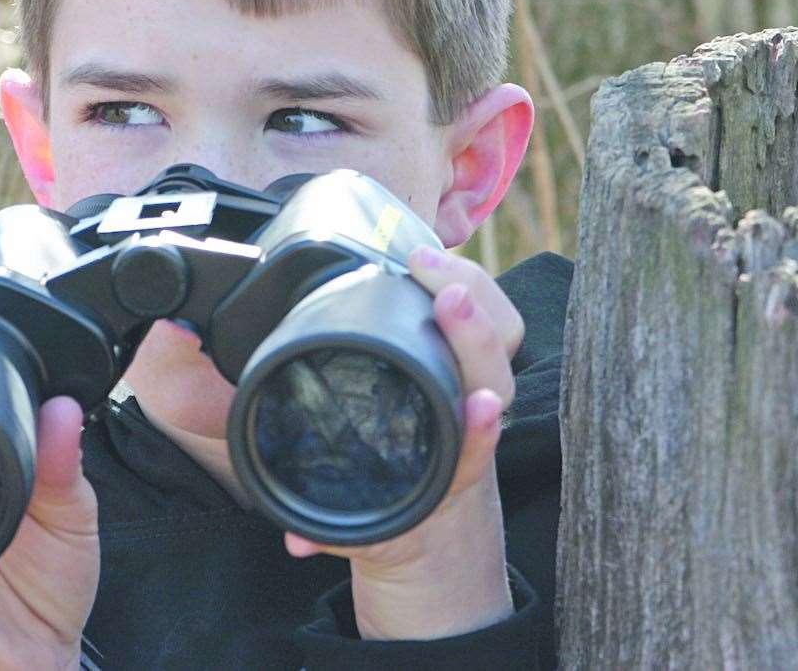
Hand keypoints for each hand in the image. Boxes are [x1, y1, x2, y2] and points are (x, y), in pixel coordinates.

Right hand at [280, 246, 523, 640]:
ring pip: (501, 336)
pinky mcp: (474, 353)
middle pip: (495, 375)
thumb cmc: (398, 506)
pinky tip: (425, 256)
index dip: (482, 431)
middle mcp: (474, 425)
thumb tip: (296, 542)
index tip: (482, 406)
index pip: (476, 451)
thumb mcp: (362, 530)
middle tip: (443, 293)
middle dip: (475, 333)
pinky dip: (465, 281)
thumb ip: (327, 534)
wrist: (439, 507)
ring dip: (472, 292)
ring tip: (423, 258)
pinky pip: (488, 309)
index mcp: (452, 471)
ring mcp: (479, 384)